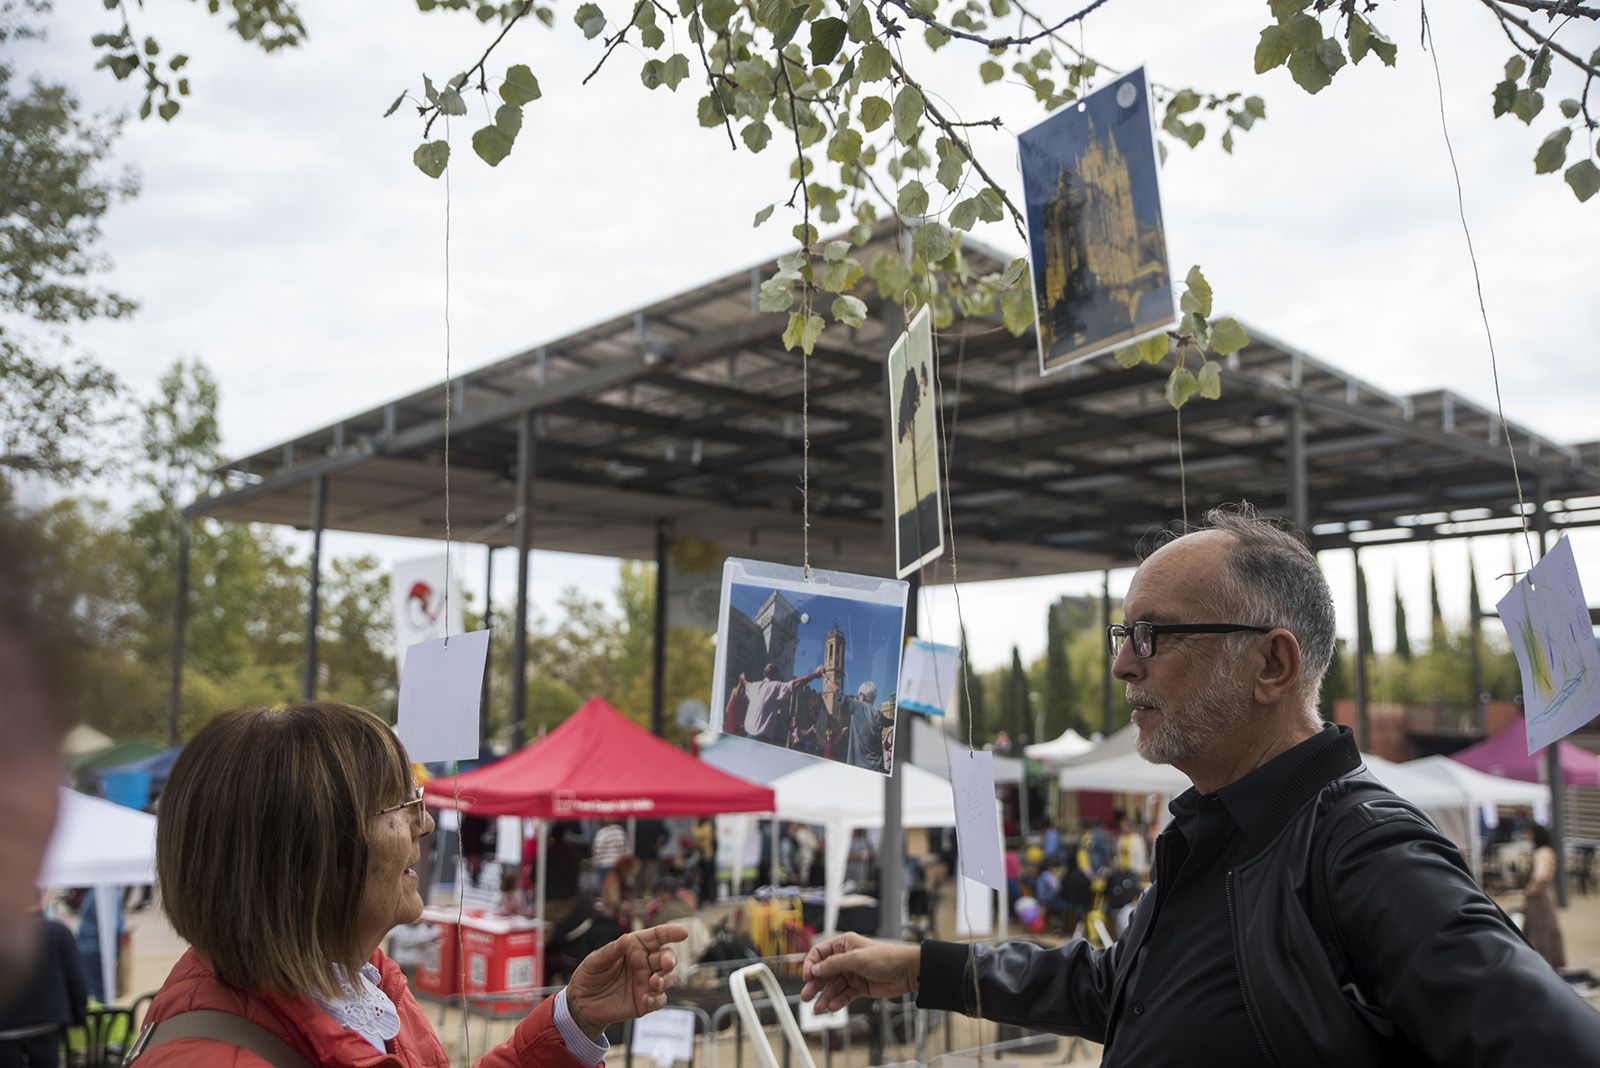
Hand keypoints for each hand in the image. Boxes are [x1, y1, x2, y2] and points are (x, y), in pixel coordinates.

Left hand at [565, 924, 686, 1039]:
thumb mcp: (594, 961)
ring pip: (668, 978)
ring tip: (654, 983)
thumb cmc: (589, 976)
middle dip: (671, 960)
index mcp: (634, 947)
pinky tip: (646, 1000)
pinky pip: (659, 999)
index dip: (671, 932)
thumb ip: (611, 951)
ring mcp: (646, 982)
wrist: (582, 1004)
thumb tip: (625, 939)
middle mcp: (644, 963)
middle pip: (667, 957)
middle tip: (666, 965)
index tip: (683, 933)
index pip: (657, 936)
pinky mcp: (645, 1001)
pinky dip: (657, 999)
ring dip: (666, 979)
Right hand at [801, 933, 919, 1012]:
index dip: (811, 964)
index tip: (807, 977)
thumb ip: (834, 964)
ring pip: (833, 986)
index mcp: (844, 944)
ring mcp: (852, 974)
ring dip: (825, 997)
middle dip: (815, 985)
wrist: (906, 972)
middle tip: (806, 996)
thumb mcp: (856, 958)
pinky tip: (831, 1007)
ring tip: (818, 1008)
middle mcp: (846, 959)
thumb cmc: (886, 957)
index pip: (820, 953)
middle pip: (824, 972)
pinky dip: (837, 1001)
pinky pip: (844, 995)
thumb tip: (815, 968)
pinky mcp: (859, 987)